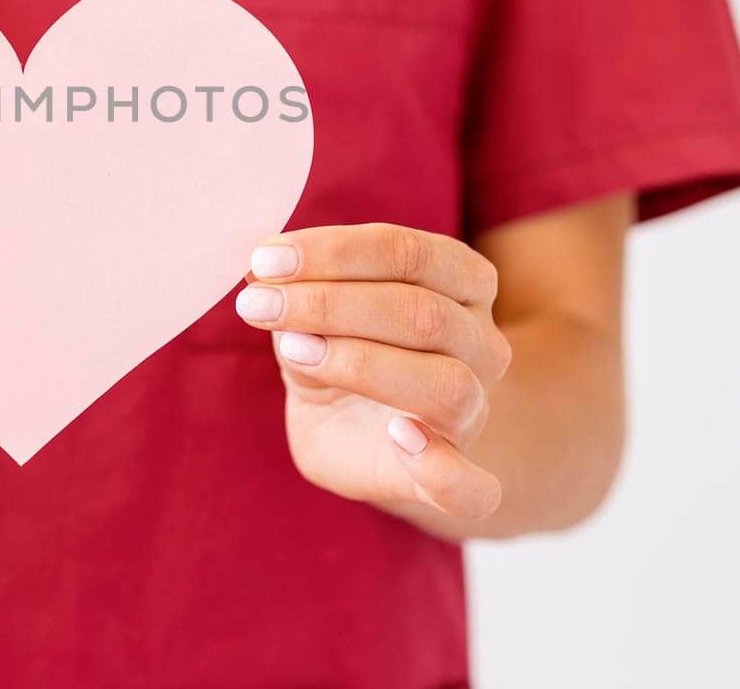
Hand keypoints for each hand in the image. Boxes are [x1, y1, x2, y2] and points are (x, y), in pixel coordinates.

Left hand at [238, 224, 511, 520]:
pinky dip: (443, 468)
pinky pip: (472, 487)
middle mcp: (481, 343)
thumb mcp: (313, 312)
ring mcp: (474, 413)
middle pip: (422, 314)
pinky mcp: (454, 476)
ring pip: (445, 384)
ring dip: (360, 363)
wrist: (354, 432)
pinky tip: (401, 439)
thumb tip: (263, 268)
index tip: (266, 261)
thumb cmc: (338, 351)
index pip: (408, 253)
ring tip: (293, 351)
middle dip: (330, 304)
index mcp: (460, 281)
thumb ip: (300, 289)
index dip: (335, 252)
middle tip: (257, 306)